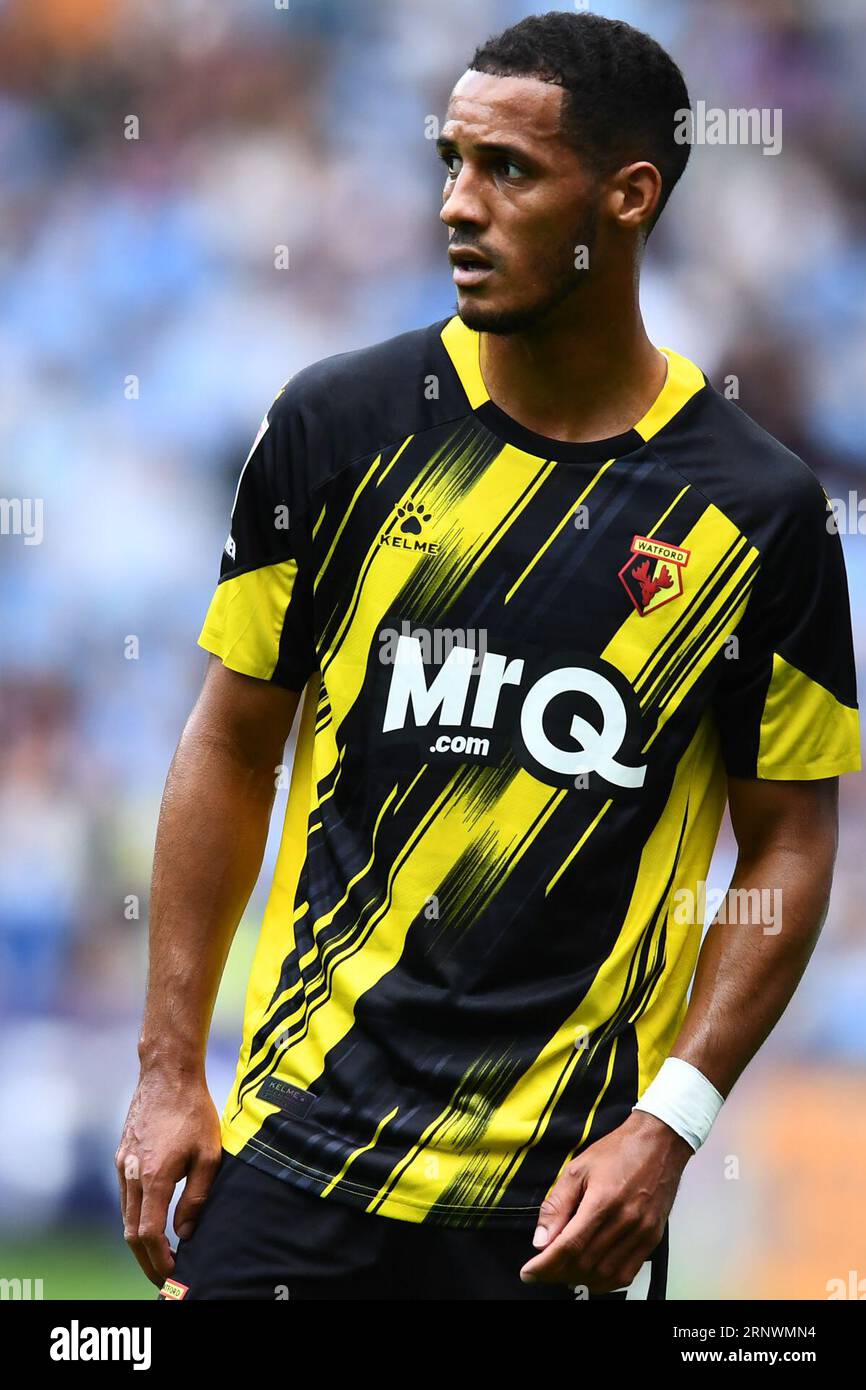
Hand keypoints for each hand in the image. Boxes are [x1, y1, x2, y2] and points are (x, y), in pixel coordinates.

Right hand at [116, 1066, 221, 1286]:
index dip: (159, 1261)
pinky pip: (126, 1196)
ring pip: (126, 1215)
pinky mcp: (121, 1155)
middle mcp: (131, 1175)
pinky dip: (136, 1216)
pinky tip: (152, 1220)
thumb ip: (196, 1197)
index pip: (148, 1235)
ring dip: (140, 1240)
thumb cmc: (194, 1112)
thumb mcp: (209, 1155)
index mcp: (153, 1177)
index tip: (173, 1274)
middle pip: (131, 1232)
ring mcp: (122, 1165)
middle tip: (164, 1277)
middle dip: (146, 1260)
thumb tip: (185, 1233)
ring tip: (161, 1255)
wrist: (167, 1075)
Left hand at [520, 1110, 692, 1291]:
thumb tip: (541, 1241)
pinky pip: (627, 1273)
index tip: (528, 1273)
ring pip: (606, 1274)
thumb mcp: (577, 1169)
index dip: (545, 1265)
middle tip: (542, 1269)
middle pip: (586, 1263)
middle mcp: (626, 1220)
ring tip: (562, 1272)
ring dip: (580, 1279)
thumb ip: (556, 1205)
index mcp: (603, 1200)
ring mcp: (642, 1232)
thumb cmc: (617, 1151)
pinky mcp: (653, 1238)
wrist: (658, 1143)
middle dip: (558, 1273)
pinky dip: (605, 1281)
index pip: (569, 1246)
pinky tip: (590, 1275)